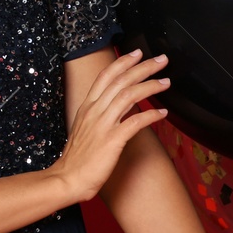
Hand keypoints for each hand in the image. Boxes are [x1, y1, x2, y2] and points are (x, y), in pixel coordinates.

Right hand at [47, 48, 168, 201]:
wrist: (66, 179)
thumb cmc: (77, 158)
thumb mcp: (84, 128)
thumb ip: (99, 115)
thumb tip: (119, 107)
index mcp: (87, 107)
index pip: (105, 76)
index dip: (122, 62)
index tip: (137, 53)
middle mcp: (94, 111)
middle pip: (120, 80)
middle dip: (143, 67)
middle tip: (161, 60)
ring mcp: (102, 125)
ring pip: (128, 96)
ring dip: (150, 86)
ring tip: (166, 82)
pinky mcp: (112, 141)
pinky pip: (135, 123)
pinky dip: (150, 116)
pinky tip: (162, 114)